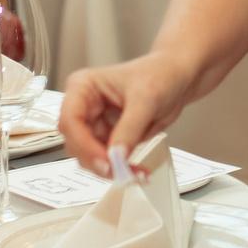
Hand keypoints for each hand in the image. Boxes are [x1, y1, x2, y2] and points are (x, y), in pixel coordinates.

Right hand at [58, 53, 197, 174]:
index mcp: (83, 87)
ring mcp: (94, 124)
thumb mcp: (145, 100)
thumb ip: (129, 129)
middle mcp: (84, 106)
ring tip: (135, 173)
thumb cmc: (158, 75)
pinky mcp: (107, 138)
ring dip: (110, 169)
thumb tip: (116, 157)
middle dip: (98, 160)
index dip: (84, 144)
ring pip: (89, 157)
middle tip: (122, 172)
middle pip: (76, 143)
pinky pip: (106, 160)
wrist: (176, 79)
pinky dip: (120, 169)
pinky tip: (137, 171)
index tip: (105, 161)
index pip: (71, 119)